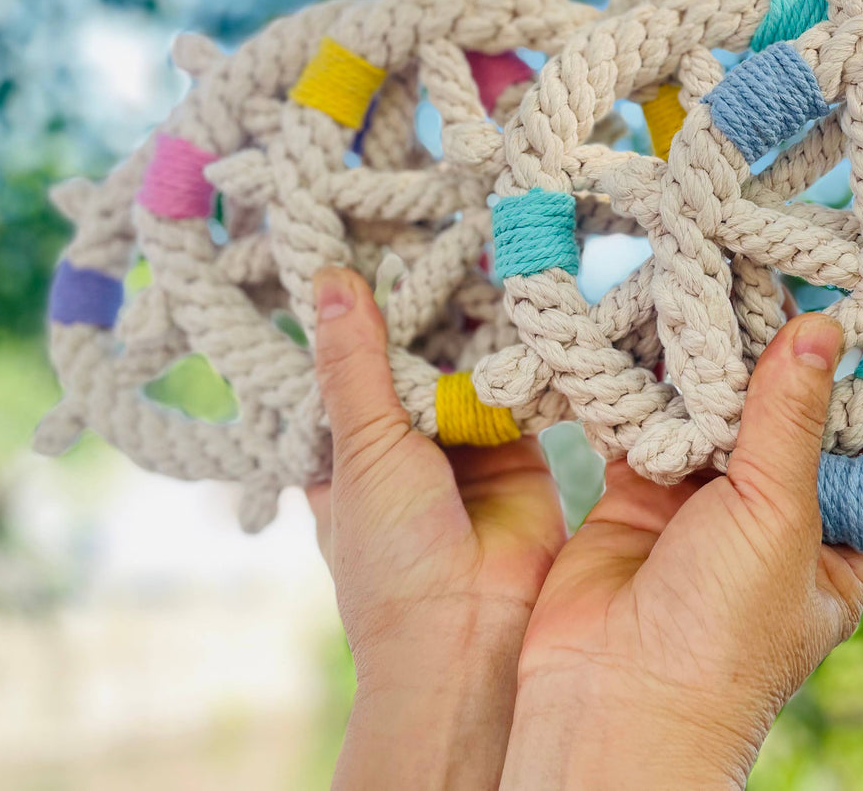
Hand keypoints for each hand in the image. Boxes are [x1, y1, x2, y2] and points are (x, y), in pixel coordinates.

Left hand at [307, 266, 565, 789]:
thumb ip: (356, 366)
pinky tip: (531, 301)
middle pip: (418, 357)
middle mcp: (406, 442)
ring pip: (470, 368)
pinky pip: (522, 391)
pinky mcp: (523, 454)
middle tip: (441, 227)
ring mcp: (465, 448)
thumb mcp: (361, 449)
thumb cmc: (392, 556)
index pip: (353, 361)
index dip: (360, 310)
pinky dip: (525, 358)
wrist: (471, 635)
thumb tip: (331, 279)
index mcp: (349, 448)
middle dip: (428, 309)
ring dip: (479, 326)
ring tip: (489, 246)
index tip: (369, 241)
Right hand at [502, 314, 862, 788]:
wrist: (610, 699)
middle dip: (776, 353)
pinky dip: (645, 380)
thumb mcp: (779, 518)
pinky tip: (649, 324)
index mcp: (839, 538)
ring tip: (711, 281)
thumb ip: (792, 419)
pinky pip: (648, 421)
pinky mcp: (638, 494)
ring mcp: (704, 504)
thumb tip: (824, 328)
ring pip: (715, 411)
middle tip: (773, 270)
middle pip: (787, 415)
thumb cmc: (722, 635)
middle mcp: (775, 517)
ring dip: (709, 359)